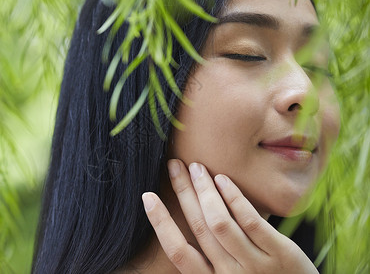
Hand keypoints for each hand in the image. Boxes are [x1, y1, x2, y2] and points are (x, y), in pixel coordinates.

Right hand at [142, 159, 318, 273]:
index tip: (148, 197)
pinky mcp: (281, 255)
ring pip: (219, 223)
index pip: (178, 252)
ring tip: (197, 167)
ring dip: (205, 190)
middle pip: (198, 227)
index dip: (161, 223)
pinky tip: (223, 180)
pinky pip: (251, 222)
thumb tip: (196, 216)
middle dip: (183, 192)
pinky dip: (234, 198)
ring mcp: (255, 266)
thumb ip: (215, 257)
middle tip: (174, 166)